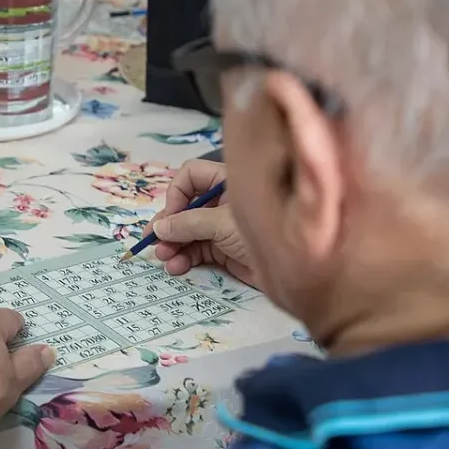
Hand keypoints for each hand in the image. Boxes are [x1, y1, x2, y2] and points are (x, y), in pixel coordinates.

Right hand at [150, 159, 257, 287]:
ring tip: (163, 258)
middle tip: (154, 240)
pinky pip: (196, 250)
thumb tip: (160, 226)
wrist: (294, 272)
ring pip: (187, 231)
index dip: (177, 193)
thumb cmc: (266, 234)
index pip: (192, 176)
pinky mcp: (223, 251)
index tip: (171, 215)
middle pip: (185, 206)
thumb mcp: (223, 224)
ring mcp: (222, 227)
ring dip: (172, 244)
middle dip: (169, 223)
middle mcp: (223, 202)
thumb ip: (189, 223)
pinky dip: (183, 258)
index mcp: (228, 183)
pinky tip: (176, 267)